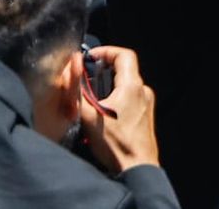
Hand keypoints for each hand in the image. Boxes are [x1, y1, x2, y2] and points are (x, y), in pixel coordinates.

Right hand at [79, 46, 159, 174]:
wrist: (136, 166)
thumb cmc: (115, 143)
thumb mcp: (88, 115)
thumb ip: (77, 90)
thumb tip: (71, 69)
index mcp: (132, 86)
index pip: (124, 55)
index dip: (106, 51)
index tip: (91, 57)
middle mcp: (143, 91)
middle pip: (124, 70)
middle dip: (103, 72)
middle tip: (86, 80)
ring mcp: (147, 103)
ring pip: (126, 86)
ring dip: (108, 88)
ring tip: (92, 101)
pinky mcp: (146, 115)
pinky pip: (130, 99)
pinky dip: (116, 100)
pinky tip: (103, 116)